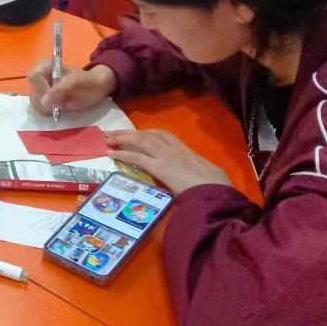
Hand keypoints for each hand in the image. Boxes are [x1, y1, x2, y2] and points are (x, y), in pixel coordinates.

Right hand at [28, 61, 116, 115]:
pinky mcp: (44, 100)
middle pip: (32, 91)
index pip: (34, 77)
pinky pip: (39, 108)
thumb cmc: (87, 82)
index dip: (41, 88)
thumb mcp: (75, 84)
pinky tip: (58, 108)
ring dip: (46, 107)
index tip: (54, 95)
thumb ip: (59, 91)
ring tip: (61, 104)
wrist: (96, 89)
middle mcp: (40, 77)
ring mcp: (41, 89)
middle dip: (45, 100)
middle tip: (60, 102)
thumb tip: (43, 102)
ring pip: (34, 102)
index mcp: (45, 66)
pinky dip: (47, 111)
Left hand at [105, 130, 230, 193]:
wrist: (217, 192)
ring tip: (108, 139)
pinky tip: (112, 154)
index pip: (164, 135)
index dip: (148, 133)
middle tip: (114, 132)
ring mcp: (167, 156)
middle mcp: (175, 149)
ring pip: (141, 141)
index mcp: (187, 150)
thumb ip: (198, 172)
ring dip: (122, 138)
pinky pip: (138, 157)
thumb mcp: (209, 174)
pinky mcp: (160, 167)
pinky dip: (123, 154)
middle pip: (148, 134)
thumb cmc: (217, 187)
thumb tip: (197, 177)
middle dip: (130, 132)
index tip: (137, 133)